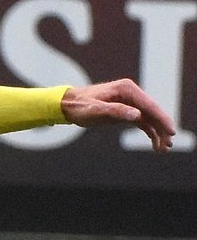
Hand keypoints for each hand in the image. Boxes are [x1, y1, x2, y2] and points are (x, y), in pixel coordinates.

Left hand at [60, 78, 175, 150]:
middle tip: (168, 145)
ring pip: (149, 118)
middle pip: (152, 112)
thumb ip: (116, 111)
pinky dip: (149, 132)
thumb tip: (137, 115)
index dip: (162, 119)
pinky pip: (142, 122)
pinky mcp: (126, 111)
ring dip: (157, 133)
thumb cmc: (79, 106)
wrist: (67, 105)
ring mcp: (130, 102)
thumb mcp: (95, 110)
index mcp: (127, 90)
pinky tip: (155, 144)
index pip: (149, 106)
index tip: (171, 132)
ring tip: (163, 149)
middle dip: (162, 128)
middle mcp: (132, 94)